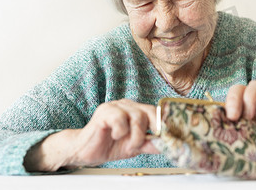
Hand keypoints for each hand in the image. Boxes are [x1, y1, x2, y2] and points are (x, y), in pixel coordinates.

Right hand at [24, 99, 158, 171]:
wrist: (86, 151)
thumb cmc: (110, 145)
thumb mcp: (135, 147)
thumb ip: (151, 144)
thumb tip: (168, 145)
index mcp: (136, 110)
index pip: (156, 112)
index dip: (164, 124)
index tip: (169, 137)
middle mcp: (128, 105)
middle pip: (149, 112)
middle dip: (149, 132)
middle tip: (141, 145)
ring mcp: (115, 106)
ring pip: (137, 116)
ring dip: (135, 136)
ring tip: (128, 145)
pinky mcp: (104, 111)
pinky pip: (120, 119)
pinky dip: (121, 131)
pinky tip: (114, 136)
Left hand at [225, 80, 255, 168]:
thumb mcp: (243, 136)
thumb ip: (231, 129)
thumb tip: (215, 128)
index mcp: (241, 106)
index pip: (230, 94)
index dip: (227, 102)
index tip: (226, 118)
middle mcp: (253, 100)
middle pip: (241, 87)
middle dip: (234, 99)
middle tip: (233, 117)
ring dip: (249, 100)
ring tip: (248, 119)